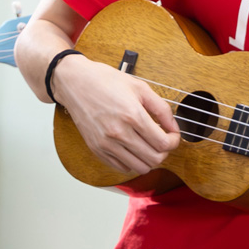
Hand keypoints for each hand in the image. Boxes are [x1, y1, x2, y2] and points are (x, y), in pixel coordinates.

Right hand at [59, 55, 179, 174]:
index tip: (172, 135)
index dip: (174, 141)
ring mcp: (106, 144)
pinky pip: (122, 168)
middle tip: (161, 140)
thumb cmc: (104, 81)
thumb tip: (174, 127)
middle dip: (164, 151)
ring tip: (147, 145)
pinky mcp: (97, 149)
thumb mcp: (139, 87)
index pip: (164, 144)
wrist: (74, 82)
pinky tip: (132, 148)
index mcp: (132, 115)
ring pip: (140, 168)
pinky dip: (132, 162)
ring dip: (149, 159)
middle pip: (155, 159)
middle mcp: (119, 133)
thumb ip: (161, 108)